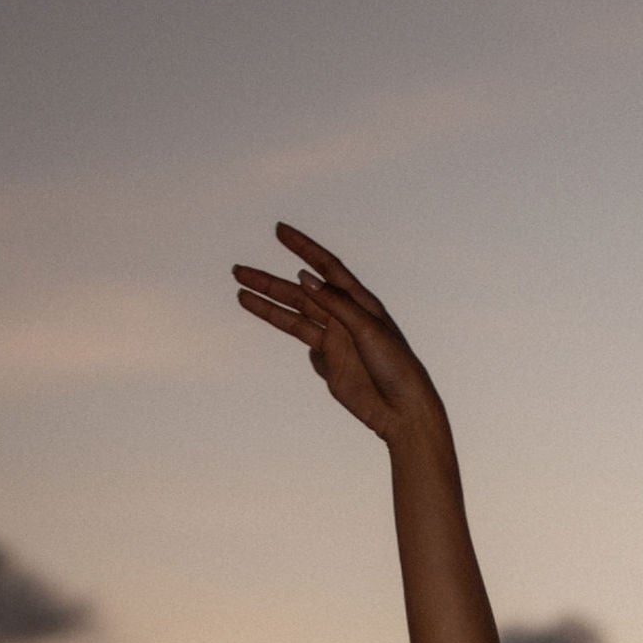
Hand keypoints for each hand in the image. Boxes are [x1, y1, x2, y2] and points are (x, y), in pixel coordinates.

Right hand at [231, 223, 443, 448]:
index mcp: (359, 302)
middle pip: (300, 293)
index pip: (325, 267)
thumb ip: (336, 303)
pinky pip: (312, 354)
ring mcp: (336, 342)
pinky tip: (319, 359)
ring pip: (296, 319)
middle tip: (240, 271)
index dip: (302, 247)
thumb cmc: (397, 367)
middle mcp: (344, 318)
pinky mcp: (331, 367)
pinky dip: (308, 352)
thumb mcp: (368, 329)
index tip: (279, 230)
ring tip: (242, 295)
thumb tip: (305, 277)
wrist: (403, 412)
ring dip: (269, 307)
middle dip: (270, 282)